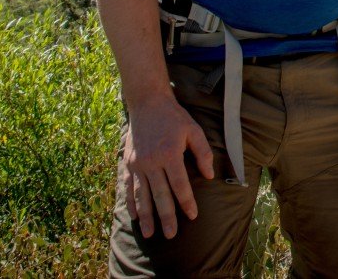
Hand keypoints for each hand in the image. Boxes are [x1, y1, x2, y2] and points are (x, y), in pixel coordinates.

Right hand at [121, 93, 214, 238]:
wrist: (147, 103)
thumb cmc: (174, 118)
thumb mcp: (194, 130)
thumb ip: (203, 153)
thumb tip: (209, 176)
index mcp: (169, 154)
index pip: (180, 185)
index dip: (187, 202)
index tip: (192, 216)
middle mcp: (151, 162)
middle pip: (160, 195)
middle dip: (166, 217)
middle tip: (171, 234)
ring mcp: (137, 164)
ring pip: (142, 196)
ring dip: (147, 216)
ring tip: (150, 233)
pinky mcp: (128, 163)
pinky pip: (128, 188)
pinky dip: (131, 203)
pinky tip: (135, 216)